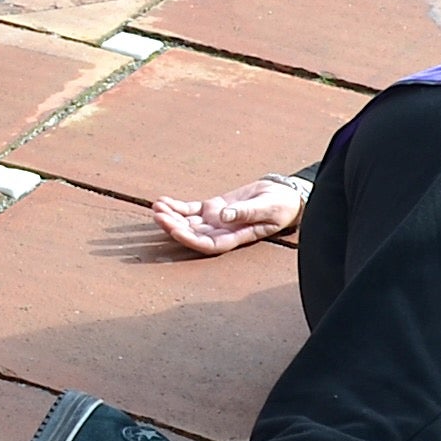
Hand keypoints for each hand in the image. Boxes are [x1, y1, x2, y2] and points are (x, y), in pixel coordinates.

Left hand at [153, 174, 313, 254]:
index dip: (190, 240)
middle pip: (193, 234)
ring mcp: (215, 220)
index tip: (175, 230)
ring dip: (171, 216)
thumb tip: (224, 216)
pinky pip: (190, 209)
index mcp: (235, 237)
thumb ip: (246, 212)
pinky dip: (176, 206)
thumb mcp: (267, 208)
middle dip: (174, 226)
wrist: (283, 195)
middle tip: (158, 215)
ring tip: (156, 207)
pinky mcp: (213, 208)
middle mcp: (222, 232)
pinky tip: (162, 201)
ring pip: (188, 222)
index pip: (208, 244)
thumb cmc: (280, 205)